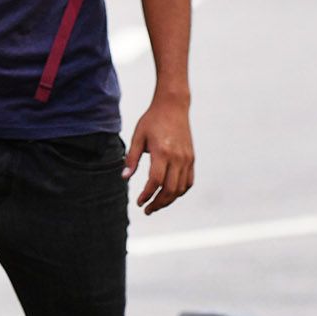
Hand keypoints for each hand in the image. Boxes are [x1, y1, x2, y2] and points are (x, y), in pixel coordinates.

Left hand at [125, 93, 193, 213]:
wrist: (173, 106)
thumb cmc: (152, 120)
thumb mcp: (138, 137)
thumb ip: (131, 158)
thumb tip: (124, 178)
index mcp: (162, 152)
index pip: (155, 181)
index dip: (147, 195)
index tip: (139, 202)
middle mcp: (177, 157)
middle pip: (170, 189)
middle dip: (158, 203)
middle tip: (147, 210)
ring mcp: (187, 158)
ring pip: (181, 188)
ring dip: (169, 200)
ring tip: (157, 204)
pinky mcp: (191, 158)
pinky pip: (189, 181)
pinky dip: (180, 191)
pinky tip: (170, 194)